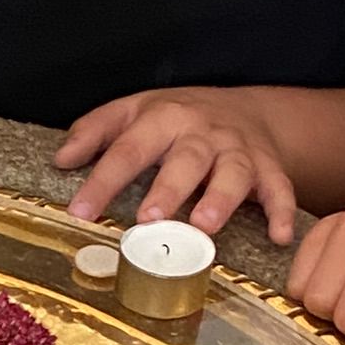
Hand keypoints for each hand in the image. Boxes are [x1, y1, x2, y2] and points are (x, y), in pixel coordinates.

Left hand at [59, 89, 298, 240]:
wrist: (243, 108)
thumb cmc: (176, 118)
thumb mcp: (132, 112)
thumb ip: (95, 132)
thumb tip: (61, 160)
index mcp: (163, 118)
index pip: (128, 149)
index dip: (104, 181)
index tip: (81, 211)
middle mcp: (203, 133)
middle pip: (186, 159)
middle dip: (169, 188)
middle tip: (149, 218)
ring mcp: (238, 150)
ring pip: (233, 171)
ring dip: (221, 198)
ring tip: (205, 226)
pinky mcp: (269, 167)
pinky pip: (280, 188)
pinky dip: (282, 211)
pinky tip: (278, 236)